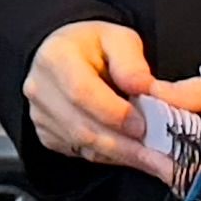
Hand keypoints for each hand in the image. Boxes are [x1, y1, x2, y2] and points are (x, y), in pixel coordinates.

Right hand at [25, 19, 179, 180]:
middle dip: (125, 146)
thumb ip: (132, 64)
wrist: (66, 57)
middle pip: (83, 127)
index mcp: (55, 58)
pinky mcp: (47, 134)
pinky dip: (112, 157)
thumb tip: (144, 88)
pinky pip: (83, 152)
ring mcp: (40, 116)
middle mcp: (40, 89)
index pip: (81, 92)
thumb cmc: (93, 46)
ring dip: (123, 156)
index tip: (142, 125)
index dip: (113, 114)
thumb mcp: (119, 40)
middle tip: (160, 156)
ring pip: (84, 145)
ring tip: (156, 161)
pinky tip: (135, 156)